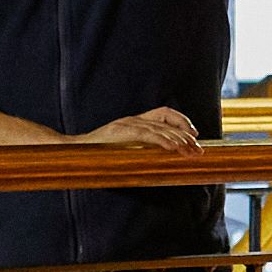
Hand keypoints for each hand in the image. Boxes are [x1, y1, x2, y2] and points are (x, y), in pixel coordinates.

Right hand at [89, 104, 204, 152]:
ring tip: (192, 152)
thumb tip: (158, 159)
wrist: (72, 152)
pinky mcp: (122, 133)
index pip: (164, 112)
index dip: (182, 121)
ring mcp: (127, 125)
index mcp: (133, 121)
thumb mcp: (122, 148)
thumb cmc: (97, 155)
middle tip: (199, 150)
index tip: (194, 134)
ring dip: (180, 141)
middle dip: (186, 136)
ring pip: (161, 129)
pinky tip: (174, 149)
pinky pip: (148, 135)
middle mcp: (133, 119)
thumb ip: (138, 148)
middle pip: (167, 122)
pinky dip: (164, 141)